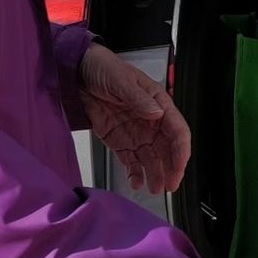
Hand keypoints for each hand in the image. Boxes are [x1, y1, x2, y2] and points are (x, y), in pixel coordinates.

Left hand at [78, 42, 190, 194]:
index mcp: (158, 103)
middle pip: (168, 149)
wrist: (77, 73)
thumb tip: (156, 113)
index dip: (180, 149)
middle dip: (171, 168)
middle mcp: (151, 121)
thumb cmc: (104, 68)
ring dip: (155, 174)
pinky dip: (135, 174)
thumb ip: (138, 98)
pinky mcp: (120, 142)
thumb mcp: (121, 80)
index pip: (177, 130)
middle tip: (170, 184)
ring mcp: (136, 133)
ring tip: (153, 188)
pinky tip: (136, 183)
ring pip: (151, 158)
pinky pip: (131, 161)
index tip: (179, 165)